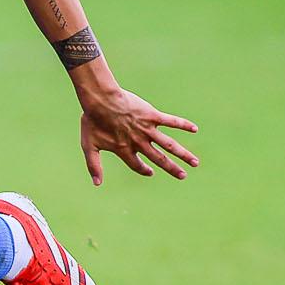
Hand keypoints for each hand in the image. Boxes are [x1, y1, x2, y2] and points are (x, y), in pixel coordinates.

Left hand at [78, 88, 198, 185]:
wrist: (101, 100)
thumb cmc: (93, 121)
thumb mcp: (89, 145)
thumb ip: (93, 165)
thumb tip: (96, 184)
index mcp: (125, 150)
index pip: (136, 164)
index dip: (143, 170)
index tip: (150, 172)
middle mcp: (139, 142)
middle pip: (159, 159)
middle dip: (172, 168)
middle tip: (183, 176)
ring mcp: (147, 129)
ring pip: (169, 145)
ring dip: (183, 154)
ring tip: (195, 162)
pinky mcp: (152, 116)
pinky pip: (171, 121)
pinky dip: (183, 124)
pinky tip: (195, 129)